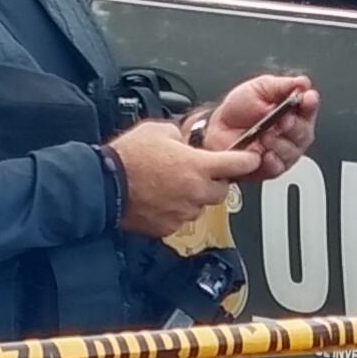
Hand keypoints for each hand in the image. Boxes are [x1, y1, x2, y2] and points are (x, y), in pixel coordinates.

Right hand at [107, 120, 255, 240]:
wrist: (104, 185)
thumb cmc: (127, 158)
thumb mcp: (158, 130)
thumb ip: (181, 135)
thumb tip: (185, 141)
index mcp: (198, 166)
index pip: (238, 165)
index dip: (247, 160)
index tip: (252, 159)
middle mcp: (195, 191)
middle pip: (222, 188)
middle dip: (214, 179)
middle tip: (196, 170)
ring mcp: (183, 212)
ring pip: (201, 205)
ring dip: (194, 196)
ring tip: (171, 184)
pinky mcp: (169, 227)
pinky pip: (182, 218)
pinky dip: (177, 209)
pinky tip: (161, 198)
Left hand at [197, 72, 317, 178]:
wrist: (215, 129)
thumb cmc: (237, 109)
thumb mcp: (259, 88)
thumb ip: (282, 85)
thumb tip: (303, 82)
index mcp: (292, 110)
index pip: (309, 107)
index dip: (310, 103)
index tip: (307, 98)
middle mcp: (292, 131)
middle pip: (305, 131)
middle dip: (294, 125)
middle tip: (282, 120)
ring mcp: (284, 150)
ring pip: (293, 150)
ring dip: (280, 142)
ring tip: (265, 134)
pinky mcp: (272, 167)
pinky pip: (279, 166)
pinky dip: (272, 159)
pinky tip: (264, 152)